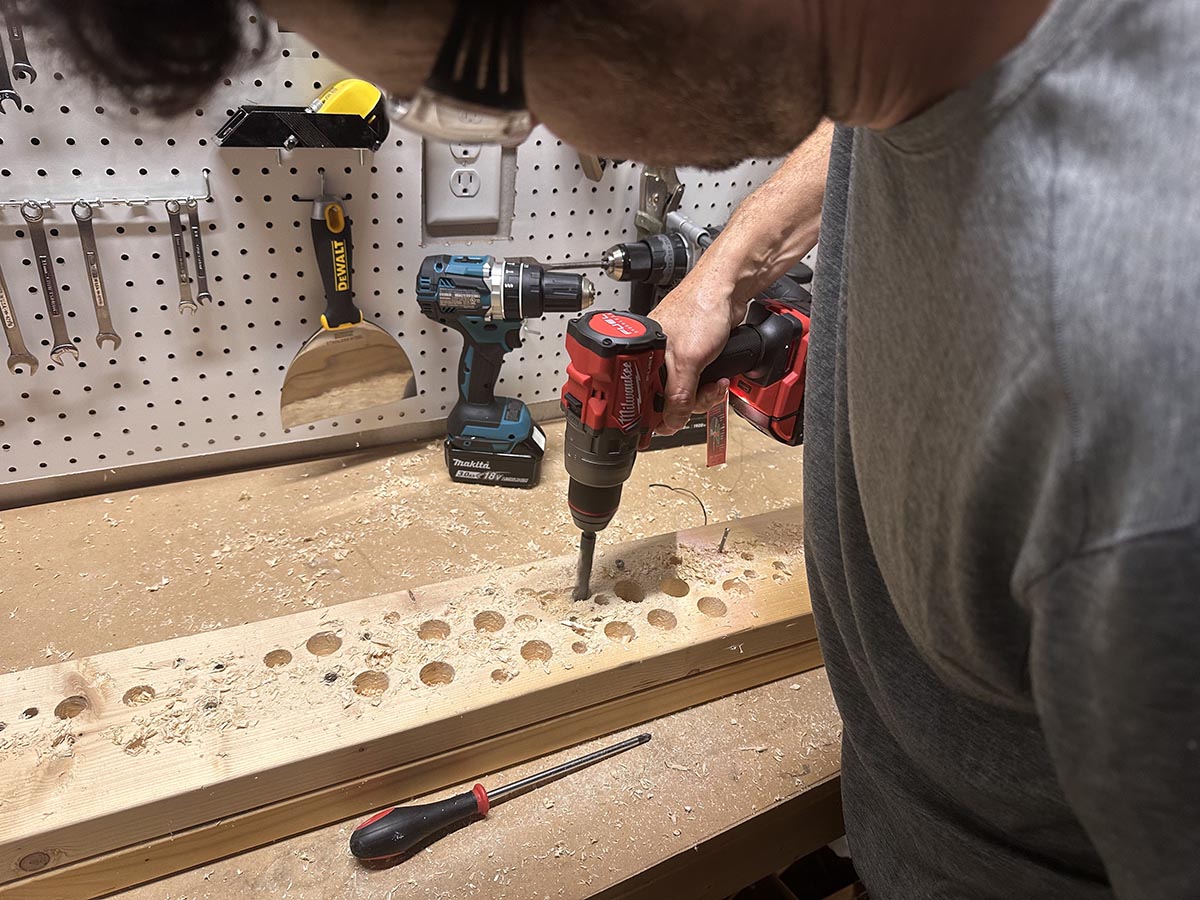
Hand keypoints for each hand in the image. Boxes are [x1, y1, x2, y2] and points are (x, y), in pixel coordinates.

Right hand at [650, 266, 746, 434]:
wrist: (728, 290)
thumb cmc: (700, 307)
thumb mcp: (688, 360)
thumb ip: (678, 396)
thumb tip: (671, 423)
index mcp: (641, 355)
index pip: (638, 397)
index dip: (652, 415)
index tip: (663, 427)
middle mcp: (655, 357)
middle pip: (664, 400)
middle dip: (687, 405)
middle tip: (699, 400)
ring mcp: (675, 357)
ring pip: (683, 394)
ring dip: (703, 395)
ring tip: (715, 386)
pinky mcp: (694, 356)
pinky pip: (697, 383)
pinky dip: (709, 386)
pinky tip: (719, 379)